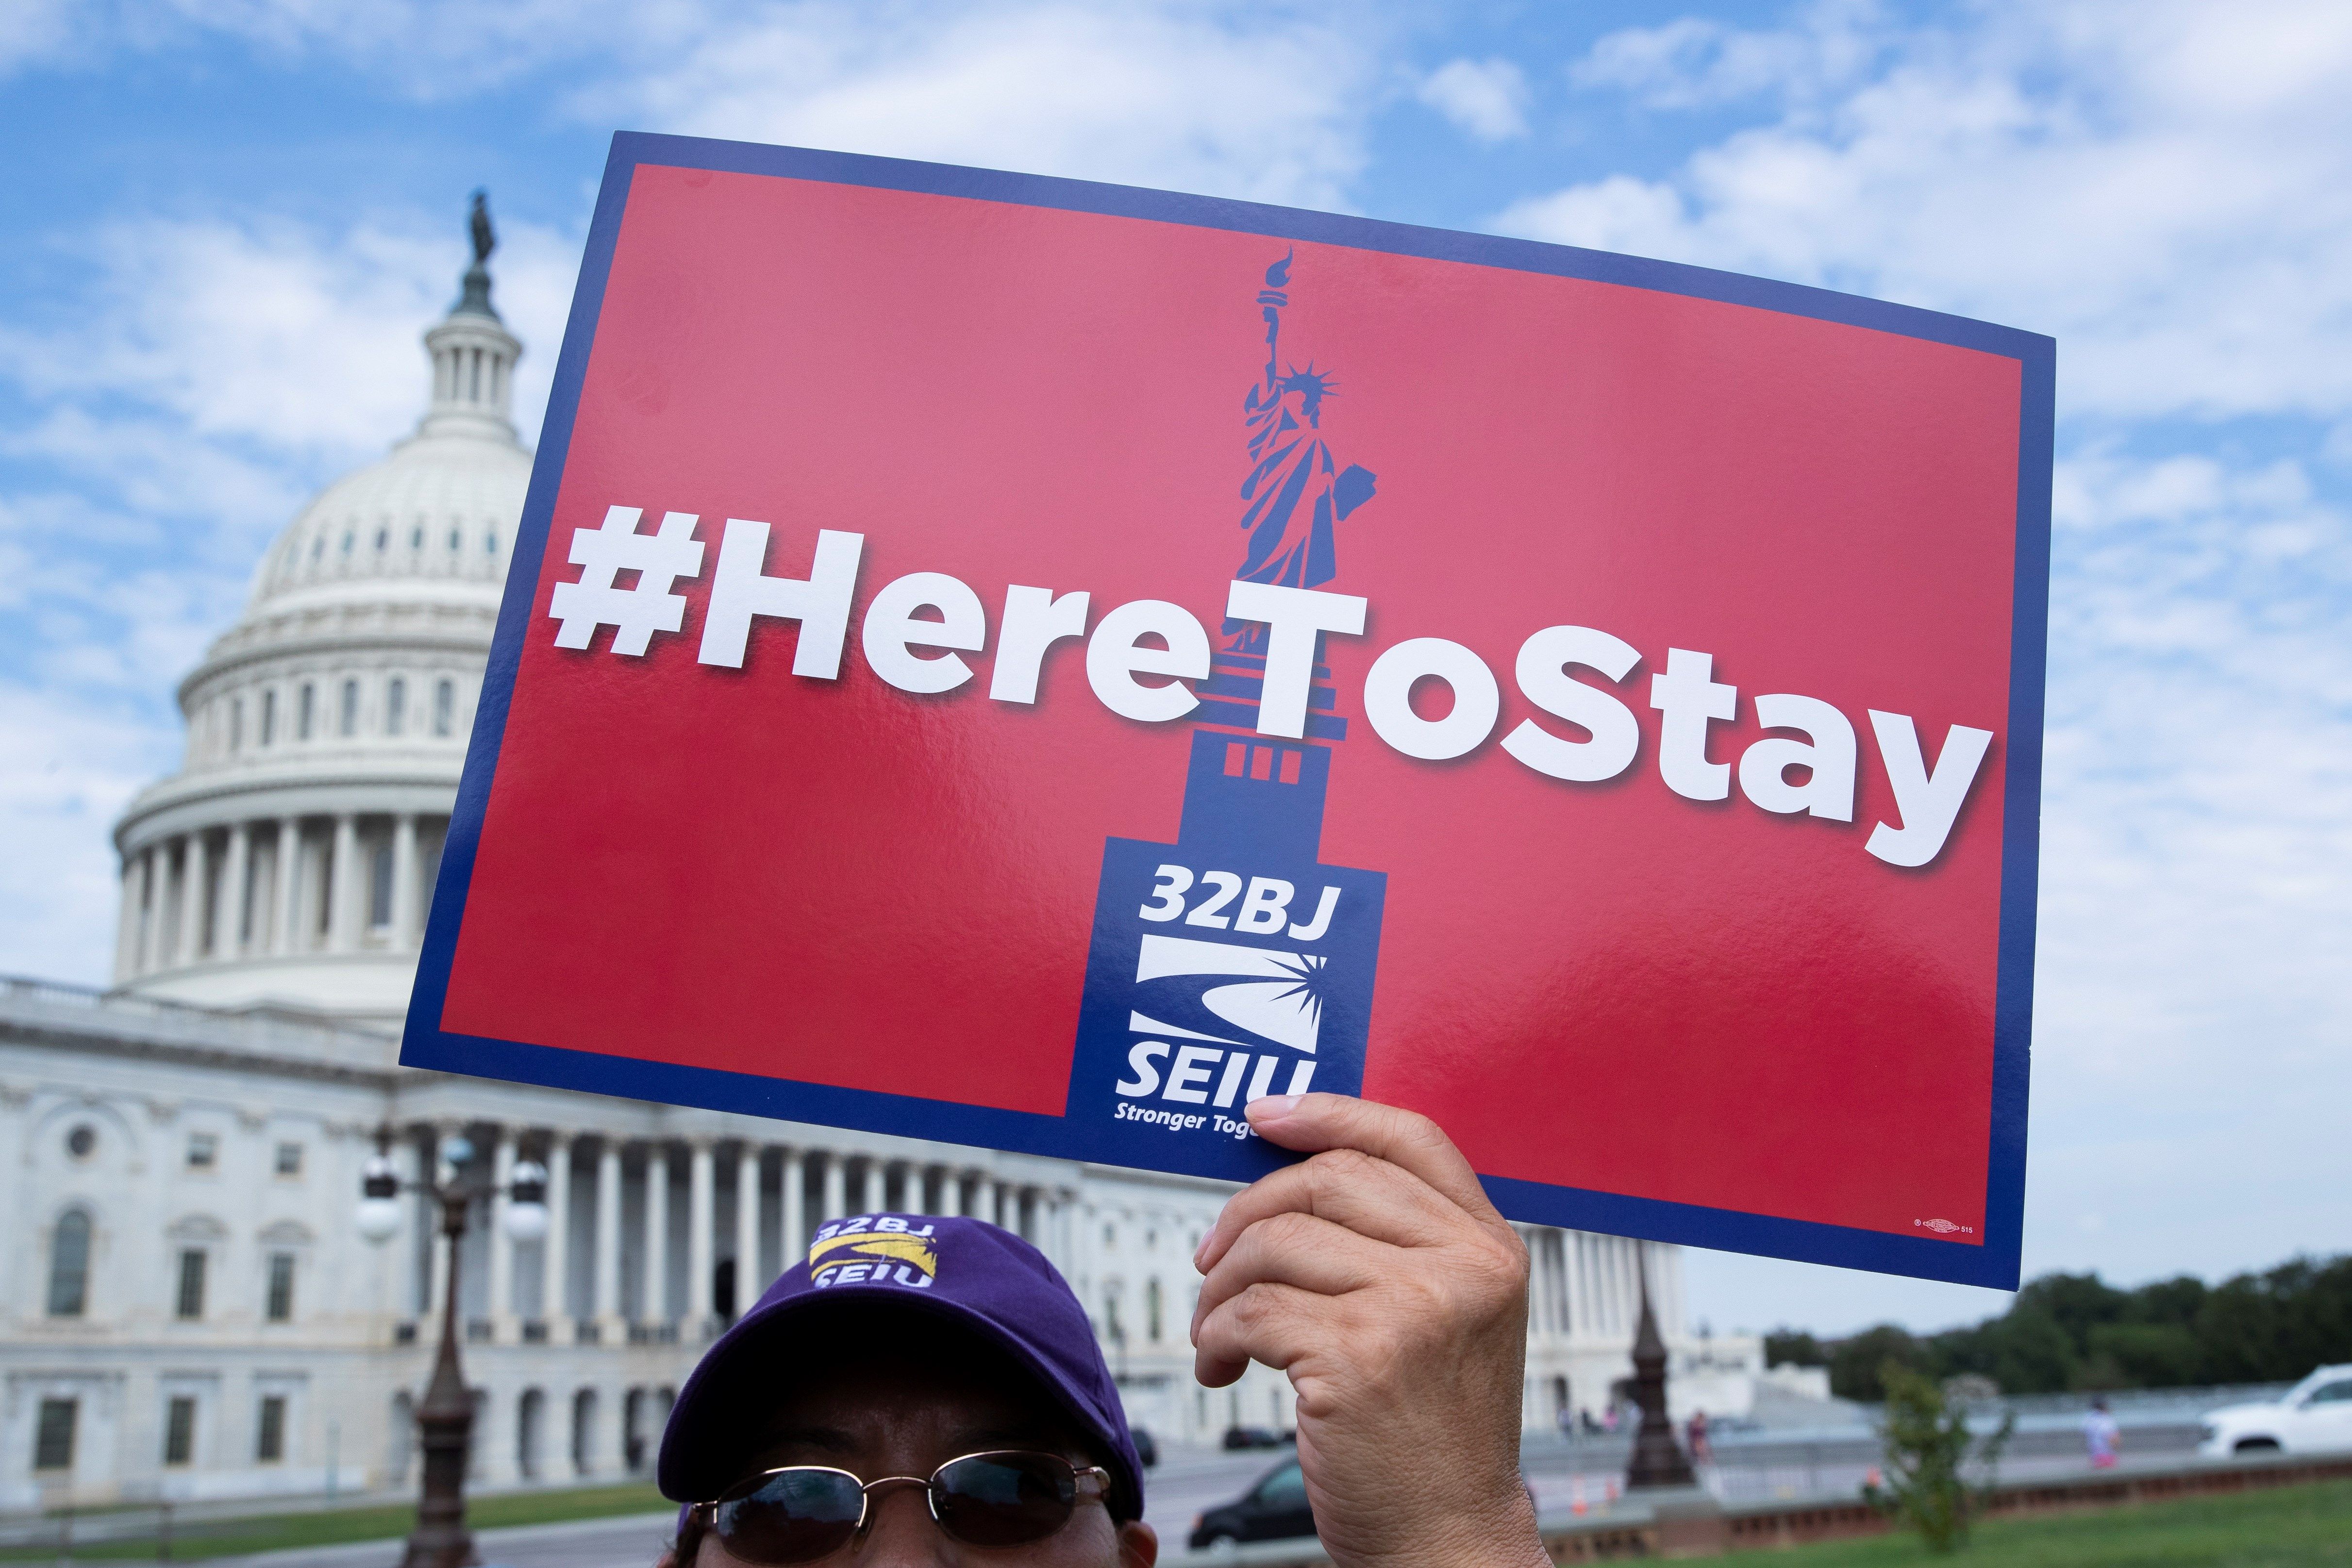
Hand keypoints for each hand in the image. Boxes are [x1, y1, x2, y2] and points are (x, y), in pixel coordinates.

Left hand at [1190, 1094, 1545, 1567]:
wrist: (1447, 1538)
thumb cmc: (1434, 1434)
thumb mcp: (1452, 1318)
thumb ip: (1401, 1242)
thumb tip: (1291, 1169)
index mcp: (1490, 1247)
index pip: (1408, 1138)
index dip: (1329, 1112)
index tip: (1264, 1115)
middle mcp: (1464, 1268)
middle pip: (1328, 1179)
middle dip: (1249, 1212)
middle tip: (1213, 1258)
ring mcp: (1414, 1310)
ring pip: (1276, 1243)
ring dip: (1222, 1287)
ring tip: (1217, 1330)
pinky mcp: (1358, 1358)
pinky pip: (1251, 1312)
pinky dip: (1215, 1337)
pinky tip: (1220, 1368)